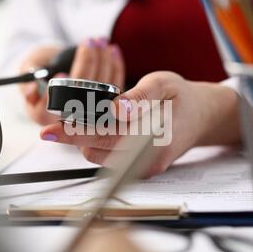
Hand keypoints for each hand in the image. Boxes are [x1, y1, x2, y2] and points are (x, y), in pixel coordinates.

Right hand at [19, 38, 124, 124]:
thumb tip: (33, 88)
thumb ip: (29, 74)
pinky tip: (113, 50)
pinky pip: (114, 88)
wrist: (53, 76)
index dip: (57, 94)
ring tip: (99, 41)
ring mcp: (88, 112)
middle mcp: (66, 119)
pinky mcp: (105, 104)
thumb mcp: (28, 69)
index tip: (61, 75)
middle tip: (87, 43)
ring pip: (100, 90)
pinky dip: (115, 67)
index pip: (50, 110)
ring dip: (103, 62)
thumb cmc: (37, 70)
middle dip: (86, 66)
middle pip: (81, 95)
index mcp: (42, 114)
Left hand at [40, 72, 240, 176]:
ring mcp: (144, 166)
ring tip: (78, 122)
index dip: (75, 132)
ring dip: (84, 141)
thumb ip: (140, 96)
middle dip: (73, 137)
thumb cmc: (182, 97)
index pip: (105, 136)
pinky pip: (110, 159)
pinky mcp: (140, 168)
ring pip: (100, 157)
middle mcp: (147, 158)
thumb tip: (116, 108)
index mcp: (153, 136)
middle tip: (53, 128)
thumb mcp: (163, 83)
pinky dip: (97, 145)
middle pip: (97, 151)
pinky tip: (97, 129)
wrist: (202, 116)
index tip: (51, 130)